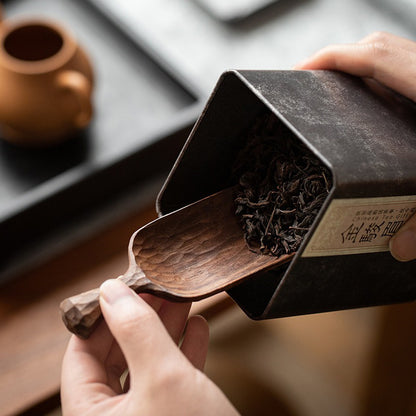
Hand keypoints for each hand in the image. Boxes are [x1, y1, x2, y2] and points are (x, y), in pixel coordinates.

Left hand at [61, 279, 237, 415]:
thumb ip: (136, 331)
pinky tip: (197, 328)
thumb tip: (111, 290)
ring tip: (179, 298)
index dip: (99, 316)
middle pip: (116, 355)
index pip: (80, 355)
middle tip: (156, 287)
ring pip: (146, 363)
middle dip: (139, 318)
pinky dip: (184, 350)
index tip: (120, 286)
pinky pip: (171, 378)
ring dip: (164, 329)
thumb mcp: (163, 378)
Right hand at [295, 31, 415, 260]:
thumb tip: (402, 249)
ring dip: (361, 66)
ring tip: (336, 93)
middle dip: (338, 59)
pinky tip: (378, 104)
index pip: (374, 57)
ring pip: (397, 53)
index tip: (299, 73)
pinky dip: (386, 77)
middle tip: (310, 87)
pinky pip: (411, 68)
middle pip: (380, 47)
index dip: (331, 59)